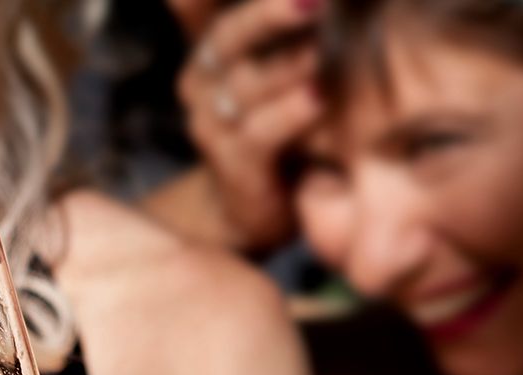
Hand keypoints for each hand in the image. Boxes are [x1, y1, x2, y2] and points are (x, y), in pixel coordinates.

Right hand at [178, 0, 324, 252]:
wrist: (257, 203)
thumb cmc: (278, 120)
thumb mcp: (274, 62)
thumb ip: (269, 26)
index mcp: (210, 52)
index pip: (209, 7)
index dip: (242, 0)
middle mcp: (201, 84)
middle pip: (228, 37)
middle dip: (269, 13)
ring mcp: (211, 128)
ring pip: (243, 86)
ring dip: (288, 65)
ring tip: (325, 47)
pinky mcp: (233, 168)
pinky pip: (258, 135)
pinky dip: (289, 114)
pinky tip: (320, 97)